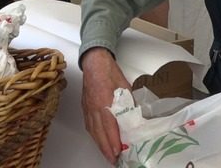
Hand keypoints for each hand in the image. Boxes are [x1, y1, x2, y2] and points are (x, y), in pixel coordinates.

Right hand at [81, 48, 131, 163]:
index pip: (109, 125)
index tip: (117, 151)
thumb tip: (135, 118)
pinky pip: (89, 125)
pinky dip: (94, 135)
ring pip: (93, 130)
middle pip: (99, 132)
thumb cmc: (109, 71)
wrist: (94, 62)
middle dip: (106, 147)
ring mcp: (88, 107)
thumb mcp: (125, 87)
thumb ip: (129, 104)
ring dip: (100, 144)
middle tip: (113, 159)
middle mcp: (94, 106)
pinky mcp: (85, 107)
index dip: (113, 139)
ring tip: (107, 154)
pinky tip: (98, 140)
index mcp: (104, 100)